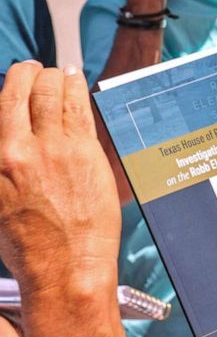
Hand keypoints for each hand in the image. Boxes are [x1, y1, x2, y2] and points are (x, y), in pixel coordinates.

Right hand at [0, 62, 120, 295]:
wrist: (66, 265)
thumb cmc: (29, 242)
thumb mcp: (0, 200)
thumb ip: (5, 161)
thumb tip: (11, 136)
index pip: (2, 103)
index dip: (10, 83)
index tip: (15, 76)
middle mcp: (24, 148)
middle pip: (29, 91)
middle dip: (33, 74)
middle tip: (37, 71)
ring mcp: (59, 148)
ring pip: (56, 93)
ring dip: (57, 77)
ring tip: (59, 73)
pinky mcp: (88, 152)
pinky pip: (80, 108)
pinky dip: (76, 88)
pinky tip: (75, 82)